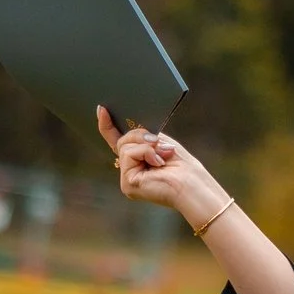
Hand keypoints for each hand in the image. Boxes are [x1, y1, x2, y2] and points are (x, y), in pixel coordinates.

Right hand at [98, 107, 230, 223]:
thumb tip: (127, 134)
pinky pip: (128, 154)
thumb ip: (141, 137)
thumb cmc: (182, 166)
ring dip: (146, 146)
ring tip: (162, 157)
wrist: (192, 183)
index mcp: (139, 161)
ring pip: (124, 146)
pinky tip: (158, 163)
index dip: (108, 126)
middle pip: (123, 140)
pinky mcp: (128, 184)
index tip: (102, 109)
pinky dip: (145, 153)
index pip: (119, 142)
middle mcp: (130, 171)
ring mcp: (128, 178)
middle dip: (141, 135)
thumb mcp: (159, 142)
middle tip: (158, 143)